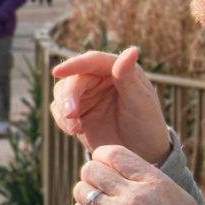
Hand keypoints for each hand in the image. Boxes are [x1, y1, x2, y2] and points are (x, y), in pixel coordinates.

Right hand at [50, 47, 170, 164]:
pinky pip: (59, 110)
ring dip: (63, 109)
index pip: (92, 60)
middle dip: (68, 96)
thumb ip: (129, 77)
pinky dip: (62, 120)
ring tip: (75, 129)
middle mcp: (99, 78)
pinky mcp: (77, 112)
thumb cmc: (147, 125)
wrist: (141, 154)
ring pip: (62, 92)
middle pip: (74, 78)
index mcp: (117, 69)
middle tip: (71, 115)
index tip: (57, 72)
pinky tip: (75, 131)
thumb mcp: (141, 102)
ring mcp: (86, 95)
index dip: (74, 64)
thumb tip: (132, 49)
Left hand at [72, 145, 200, 204]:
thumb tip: (128, 167)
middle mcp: (133, 195)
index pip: (115, 154)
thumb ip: (151, 178)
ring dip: (84, 192)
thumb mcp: (177, 196)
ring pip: (82, 190)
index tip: (103, 161)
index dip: (103, 155)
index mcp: (153, 181)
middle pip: (92, 169)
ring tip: (94, 199)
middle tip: (97, 182)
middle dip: (91, 173)